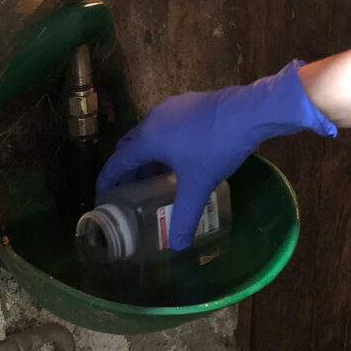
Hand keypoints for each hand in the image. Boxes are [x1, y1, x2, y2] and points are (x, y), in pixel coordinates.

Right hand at [96, 60, 335, 250]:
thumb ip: (185, 217)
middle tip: (131, 193)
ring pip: (150, 135)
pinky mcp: (189, 103)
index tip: (101, 195)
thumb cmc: (216, 147)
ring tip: (156, 179)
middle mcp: (152, 119)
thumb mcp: (198, 186)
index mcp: (147, 139)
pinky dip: (165, 144)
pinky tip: (182, 158)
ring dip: (148, 157)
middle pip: (130, 147)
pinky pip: (167, 126)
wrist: (249, 112)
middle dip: (128, 171)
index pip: (116, 162)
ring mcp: (171, 108)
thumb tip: (177, 248)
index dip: (107, 181)